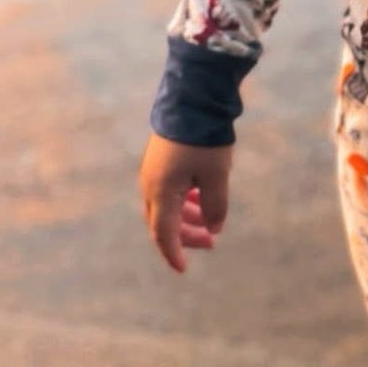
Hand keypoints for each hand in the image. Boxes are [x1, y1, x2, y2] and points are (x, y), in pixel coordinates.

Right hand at [137, 133, 231, 273]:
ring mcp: (153, 170)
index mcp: (161, 192)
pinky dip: (185, 200)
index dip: (174, 253)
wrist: (192, 97)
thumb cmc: (204, 138)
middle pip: (164, 222)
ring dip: (187, 217)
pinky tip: (203, 198)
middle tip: (212, 242)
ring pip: (167, 205)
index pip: (164, 233)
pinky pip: (169, 190)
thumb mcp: (217, 175)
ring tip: (211, 222)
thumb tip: (214, 227)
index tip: (184, 269)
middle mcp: (151, 184)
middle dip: (186, 236)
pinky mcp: (160, 159)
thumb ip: (216, 205)